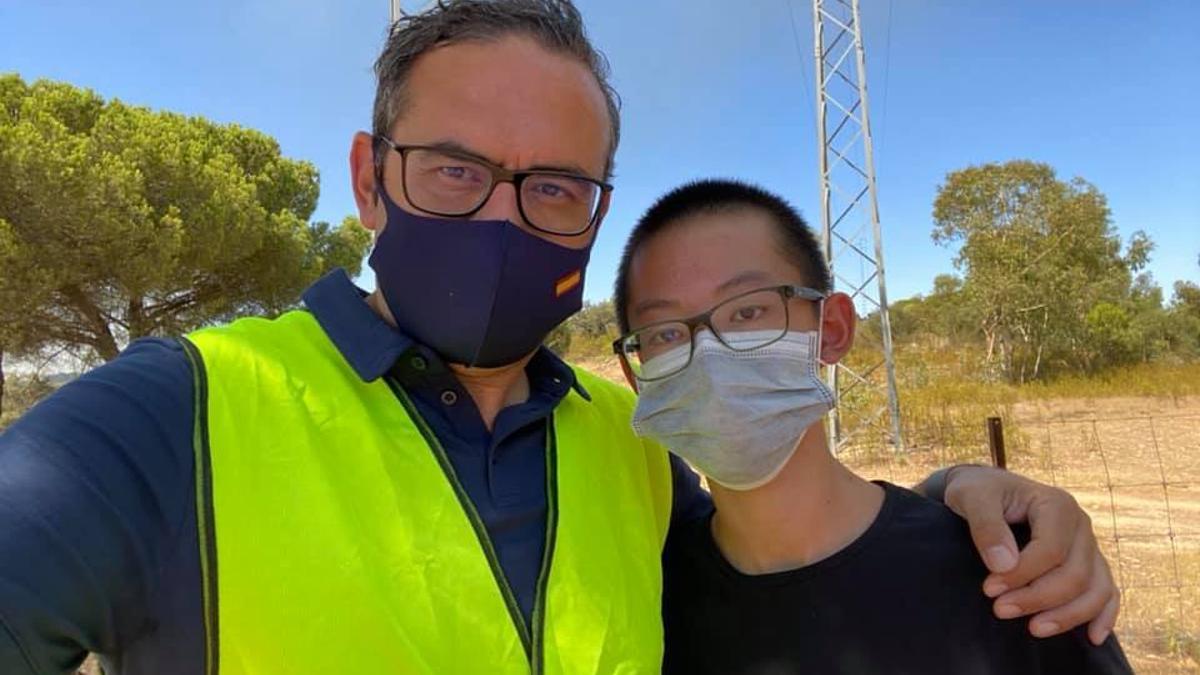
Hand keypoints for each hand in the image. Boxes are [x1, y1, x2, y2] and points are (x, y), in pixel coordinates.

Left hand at [943, 465, 1119, 644]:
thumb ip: (986, 526)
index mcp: (1057, 504)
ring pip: (1095, 588)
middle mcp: (1080, 524)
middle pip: (1075, 573)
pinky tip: (1091, 637)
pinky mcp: (1088, 563)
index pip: (1051, 549)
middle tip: (999, 610)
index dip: (1022, 574)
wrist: (984, 491)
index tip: (989, 589)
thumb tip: (1003, 564)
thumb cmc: (977, 492)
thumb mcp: (971, 497)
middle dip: (1039, 598)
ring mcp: (1088, 545)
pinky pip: (1107, 592)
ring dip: (1067, 615)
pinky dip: (1103, 615)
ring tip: (1033, 629)